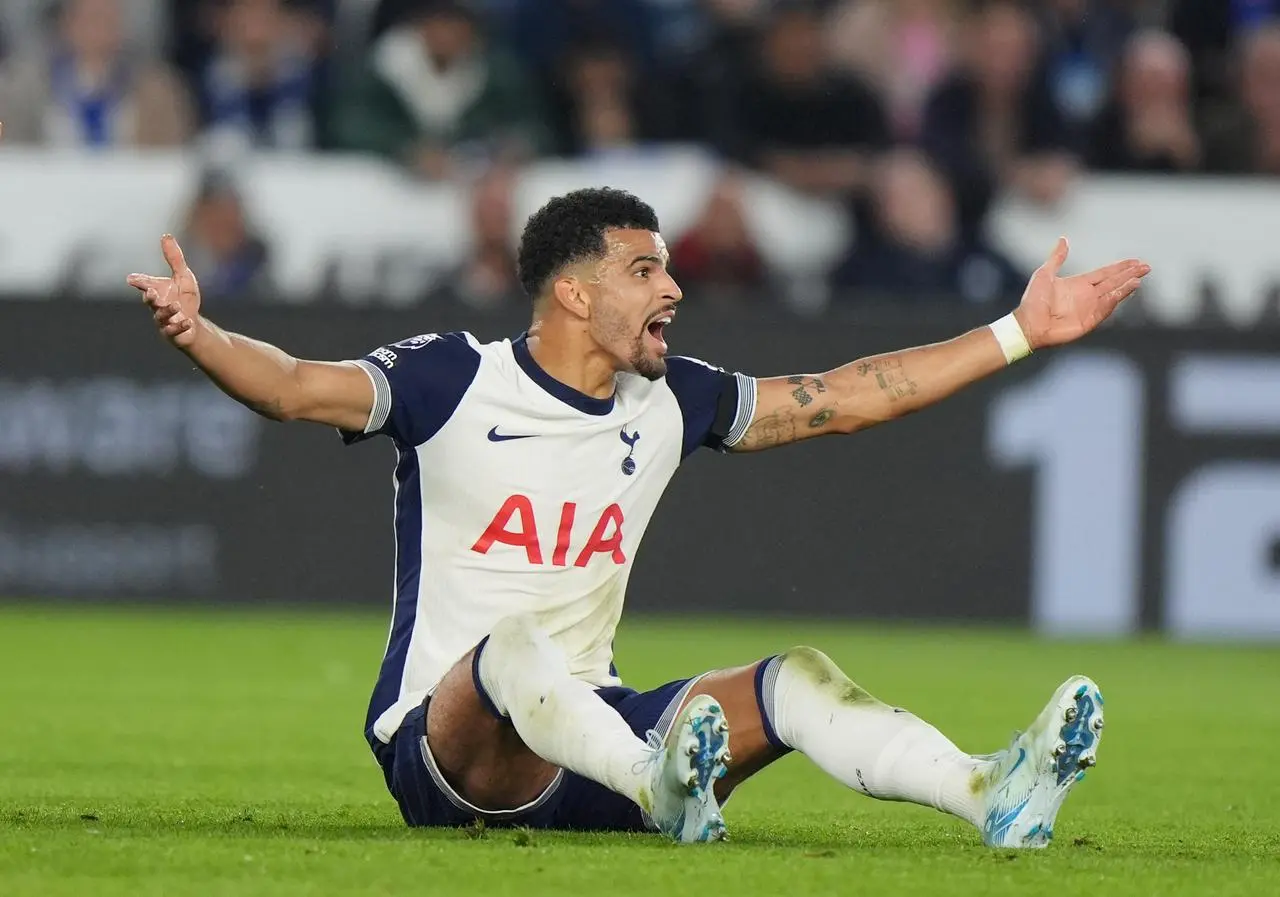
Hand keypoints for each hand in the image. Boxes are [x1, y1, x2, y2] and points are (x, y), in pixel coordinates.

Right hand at [127, 235, 201, 348]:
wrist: (193, 325)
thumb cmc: (184, 299)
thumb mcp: (183, 277)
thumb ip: (174, 259)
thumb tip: (166, 236)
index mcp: (156, 291)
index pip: (144, 285)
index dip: (139, 281)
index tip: (132, 279)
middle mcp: (156, 306)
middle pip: (149, 301)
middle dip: (150, 297)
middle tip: (151, 293)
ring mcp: (163, 321)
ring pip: (160, 317)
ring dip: (167, 311)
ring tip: (176, 306)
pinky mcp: (173, 333)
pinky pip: (174, 331)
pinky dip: (180, 327)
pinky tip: (188, 322)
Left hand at [1013, 238, 1150, 349]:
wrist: (1027, 324)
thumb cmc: (1032, 300)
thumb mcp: (1044, 273)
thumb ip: (1057, 257)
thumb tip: (1063, 239)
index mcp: (1079, 284)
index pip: (1105, 273)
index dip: (1120, 267)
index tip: (1135, 261)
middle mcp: (1087, 296)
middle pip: (1113, 282)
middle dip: (1130, 275)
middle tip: (1147, 267)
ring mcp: (1088, 309)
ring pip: (1112, 295)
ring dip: (1125, 287)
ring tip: (1139, 279)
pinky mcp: (1088, 322)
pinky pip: (1103, 310)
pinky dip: (1112, 301)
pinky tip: (1120, 292)